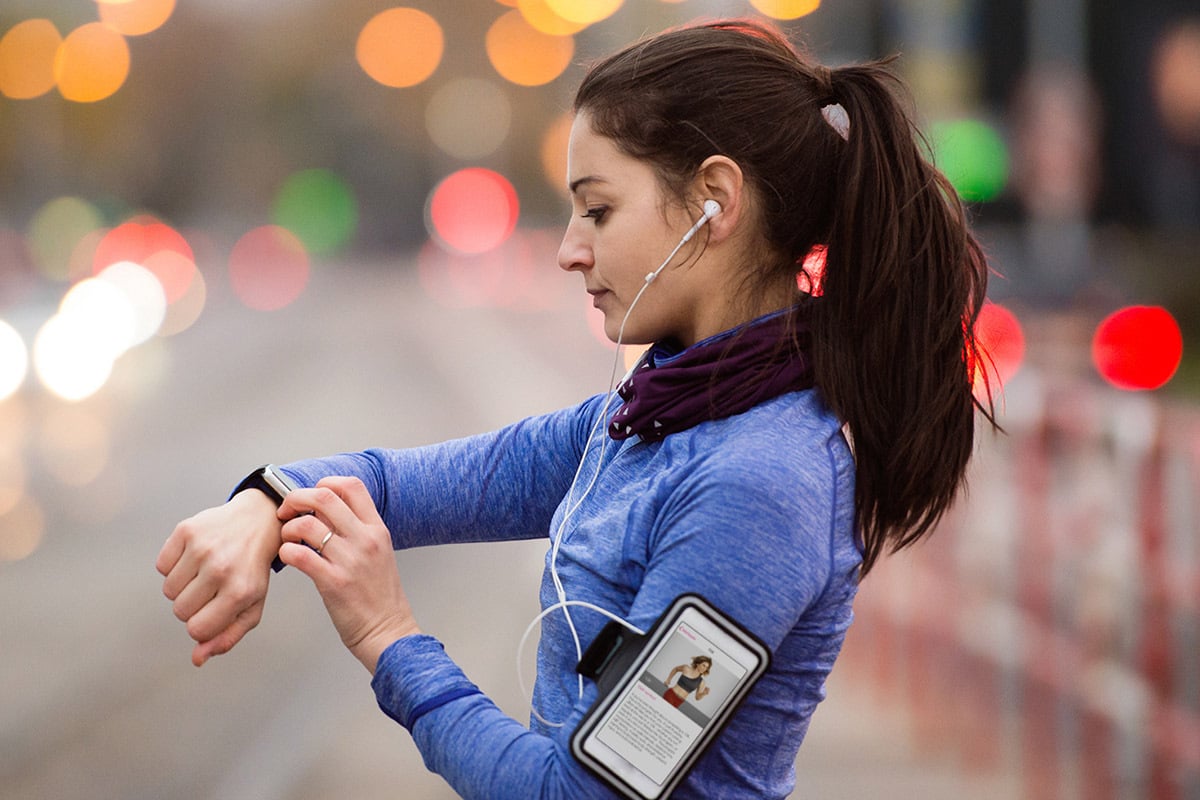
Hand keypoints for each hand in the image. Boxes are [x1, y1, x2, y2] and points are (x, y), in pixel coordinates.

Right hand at [156, 489, 282, 665]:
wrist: (257, 522)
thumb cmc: (252, 569)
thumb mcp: (252, 605)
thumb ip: (227, 637)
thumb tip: (197, 659)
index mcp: (240, 592)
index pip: (197, 630)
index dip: (201, 625)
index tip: (214, 610)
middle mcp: (221, 569)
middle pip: (180, 611)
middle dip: (192, 605)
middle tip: (212, 588)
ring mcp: (203, 548)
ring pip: (168, 590)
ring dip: (182, 586)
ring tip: (204, 571)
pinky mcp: (187, 530)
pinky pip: (161, 565)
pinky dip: (173, 565)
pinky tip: (195, 556)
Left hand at [277, 476, 420, 673]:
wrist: (388, 632)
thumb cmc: (379, 597)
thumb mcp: (379, 554)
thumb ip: (356, 531)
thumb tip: (326, 514)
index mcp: (377, 529)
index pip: (352, 486)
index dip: (325, 483)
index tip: (311, 497)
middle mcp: (365, 539)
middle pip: (324, 496)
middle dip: (296, 498)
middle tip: (286, 511)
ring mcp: (350, 560)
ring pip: (307, 524)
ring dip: (288, 528)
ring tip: (287, 539)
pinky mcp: (333, 582)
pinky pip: (299, 554)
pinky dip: (286, 551)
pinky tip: (289, 557)